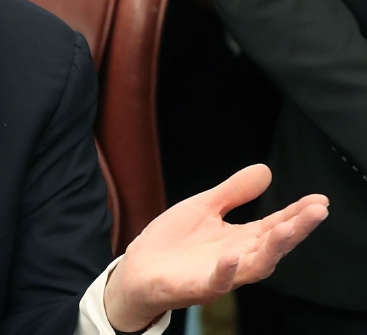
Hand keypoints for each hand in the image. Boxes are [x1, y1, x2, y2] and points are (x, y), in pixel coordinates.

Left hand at [103, 165, 327, 331]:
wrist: (137, 270)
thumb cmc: (173, 243)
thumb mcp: (204, 207)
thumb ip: (234, 192)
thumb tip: (265, 169)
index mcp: (240, 240)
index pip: (275, 225)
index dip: (298, 214)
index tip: (319, 200)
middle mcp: (237, 259)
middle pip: (273, 245)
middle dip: (296, 229)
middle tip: (317, 211)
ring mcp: (219, 275)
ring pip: (254, 267)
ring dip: (272, 249)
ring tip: (287, 228)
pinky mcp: (196, 287)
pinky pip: (215, 282)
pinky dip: (226, 272)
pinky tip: (232, 257)